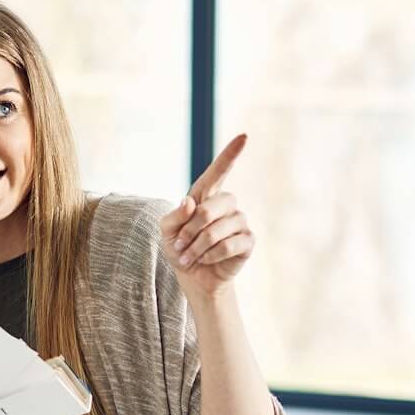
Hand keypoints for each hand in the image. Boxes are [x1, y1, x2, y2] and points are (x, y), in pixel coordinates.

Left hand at [163, 134, 253, 297]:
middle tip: (180, 246)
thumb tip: (190, 202)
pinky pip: (230, 245)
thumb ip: (175, 216)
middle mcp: (226, 205)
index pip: (218, 171)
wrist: (194, 278)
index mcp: (206, 196)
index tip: (244, 136)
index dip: (230, 154)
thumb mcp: (167, 232)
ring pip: (218, 229)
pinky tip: (207, 261)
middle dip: (191, 229)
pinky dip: (212, 255)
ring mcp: (239, 221)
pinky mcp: (248, 241)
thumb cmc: (180, 250)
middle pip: (211, 207)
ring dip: (198, 246)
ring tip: (190, 257)